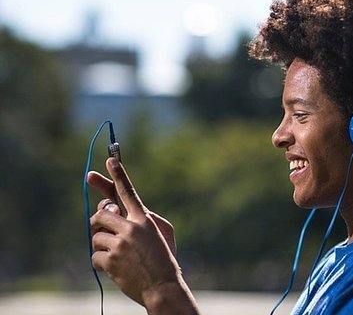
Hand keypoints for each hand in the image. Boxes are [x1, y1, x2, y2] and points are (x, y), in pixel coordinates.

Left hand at [88, 158, 198, 313]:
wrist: (163, 286)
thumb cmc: (164, 258)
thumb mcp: (162, 232)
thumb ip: (142, 217)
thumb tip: (116, 211)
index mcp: (144, 218)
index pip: (127, 191)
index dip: (118, 174)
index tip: (110, 159)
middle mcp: (131, 227)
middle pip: (101, 213)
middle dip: (99, 221)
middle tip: (105, 230)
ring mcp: (120, 244)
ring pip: (95, 236)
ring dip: (101, 245)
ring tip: (118, 256)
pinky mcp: (111, 260)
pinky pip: (94, 255)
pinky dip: (100, 262)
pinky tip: (115, 268)